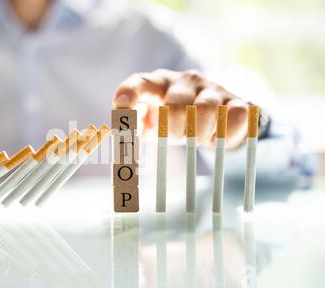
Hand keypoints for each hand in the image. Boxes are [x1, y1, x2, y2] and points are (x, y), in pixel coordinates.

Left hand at [113, 69, 248, 148]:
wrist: (213, 117)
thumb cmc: (171, 121)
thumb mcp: (150, 124)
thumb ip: (136, 126)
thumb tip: (124, 130)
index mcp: (158, 83)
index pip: (139, 83)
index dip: (128, 95)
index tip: (120, 109)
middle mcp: (184, 80)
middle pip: (175, 106)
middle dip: (171, 131)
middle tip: (174, 138)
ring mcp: (212, 87)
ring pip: (206, 110)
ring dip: (197, 134)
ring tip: (195, 139)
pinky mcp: (236, 100)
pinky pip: (236, 116)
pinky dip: (225, 134)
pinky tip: (216, 137)